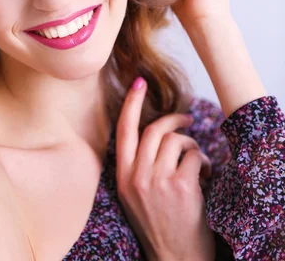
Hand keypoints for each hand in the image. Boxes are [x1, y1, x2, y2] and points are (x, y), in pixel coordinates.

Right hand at [116, 78, 215, 260]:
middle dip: (175, 120)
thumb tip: (156, 131)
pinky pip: (193, 155)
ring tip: (196, 161)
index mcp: (122, 176)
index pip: (124, 130)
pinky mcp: (180, 187)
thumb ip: (138, 164)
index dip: (131, 103)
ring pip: (176, 140)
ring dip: (191, 145)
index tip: (139, 83)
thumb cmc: (159, 223)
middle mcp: (136, 176)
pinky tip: (203, 176)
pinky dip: (202, 161)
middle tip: (188, 119)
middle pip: (155, 129)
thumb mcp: (135, 193)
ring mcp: (157, 181)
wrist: (175, 258)